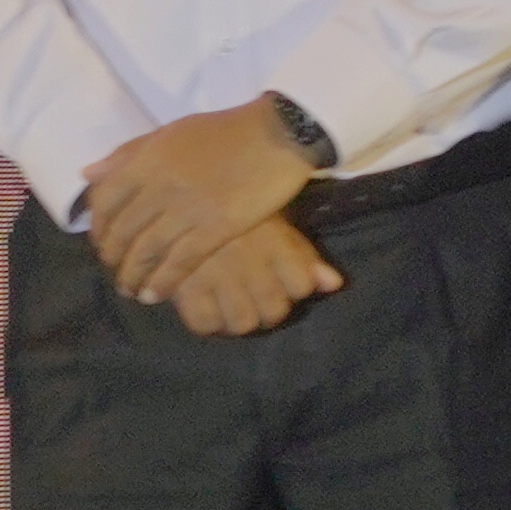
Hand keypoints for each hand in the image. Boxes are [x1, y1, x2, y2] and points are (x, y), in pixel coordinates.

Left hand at [84, 104, 321, 303]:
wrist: (275, 136)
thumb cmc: (223, 131)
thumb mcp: (171, 132)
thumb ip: (128, 154)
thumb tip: (88, 174)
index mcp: (146, 161)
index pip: (104, 201)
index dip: (98, 228)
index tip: (101, 242)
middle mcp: (159, 187)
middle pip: (122, 232)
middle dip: (114, 258)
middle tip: (116, 271)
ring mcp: (186, 210)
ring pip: (147, 252)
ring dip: (133, 276)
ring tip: (131, 289)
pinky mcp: (214, 230)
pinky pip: (179, 263)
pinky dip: (163, 282)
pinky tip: (156, 294)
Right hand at [157, 215, 340, 337]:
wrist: (175, 186)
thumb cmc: (233, 199)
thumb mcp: (272, 216)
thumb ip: (303, 254)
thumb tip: (335, 284)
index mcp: (274, 243)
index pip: (302, 287)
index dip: (295, 287)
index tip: (282, 280)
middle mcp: (250, 264)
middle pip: (275, 312)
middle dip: (268, 308)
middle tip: (254, 296)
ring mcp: (217, 278)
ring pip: (242, 323)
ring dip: (239, 317)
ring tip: (231, 303)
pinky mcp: (184, 287)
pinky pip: (204, 324)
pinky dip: (207, 320)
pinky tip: (206, 304)